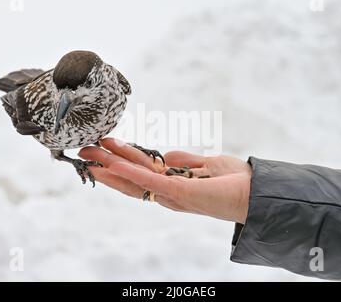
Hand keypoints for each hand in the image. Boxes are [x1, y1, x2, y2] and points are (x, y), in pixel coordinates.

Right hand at [79, 138, 251, 222]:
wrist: (257, 194)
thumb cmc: (235, 182)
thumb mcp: (207, 165)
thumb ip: (186, 162)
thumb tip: (167, 157)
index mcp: (173, 185)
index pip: (141, 172)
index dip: (120, 160)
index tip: (103, 147)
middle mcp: (167, 192)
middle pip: (130, 177)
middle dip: (106, 163)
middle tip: (83, 150)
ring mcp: (172, 194)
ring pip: (134, 179)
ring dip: (110, 165)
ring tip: (89, 153)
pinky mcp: (179, 193)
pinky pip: (150, 182)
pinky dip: (129, 173)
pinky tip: (112, 164)